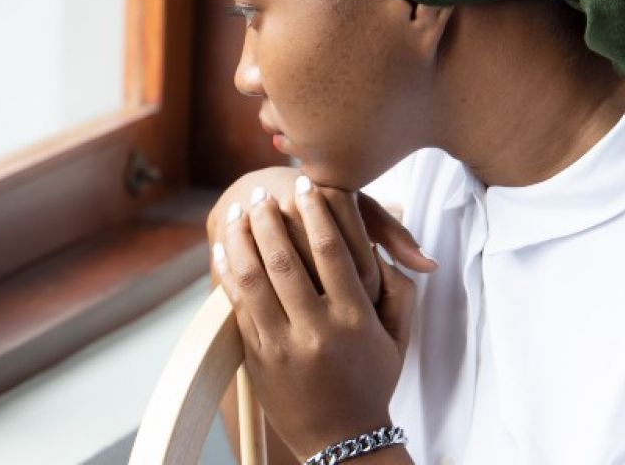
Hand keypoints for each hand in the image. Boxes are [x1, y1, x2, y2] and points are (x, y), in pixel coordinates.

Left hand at [212, 175, 416, 461]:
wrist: (341, 441)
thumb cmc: (370, 382)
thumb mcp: (397, 340)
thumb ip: (400, 294)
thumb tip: (393, 253)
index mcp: (355, 320)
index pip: (333, 251)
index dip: (318, 212)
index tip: (307, 185)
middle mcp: (317, 330)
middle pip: (286, 257)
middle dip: (270, 217)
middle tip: (262, 191)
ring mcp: (283, 344)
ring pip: (254, 277)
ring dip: (242, 237)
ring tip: (239, 210)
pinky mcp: (257, 355)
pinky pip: (237, 304)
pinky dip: (227, 271)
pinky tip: (224, 247)